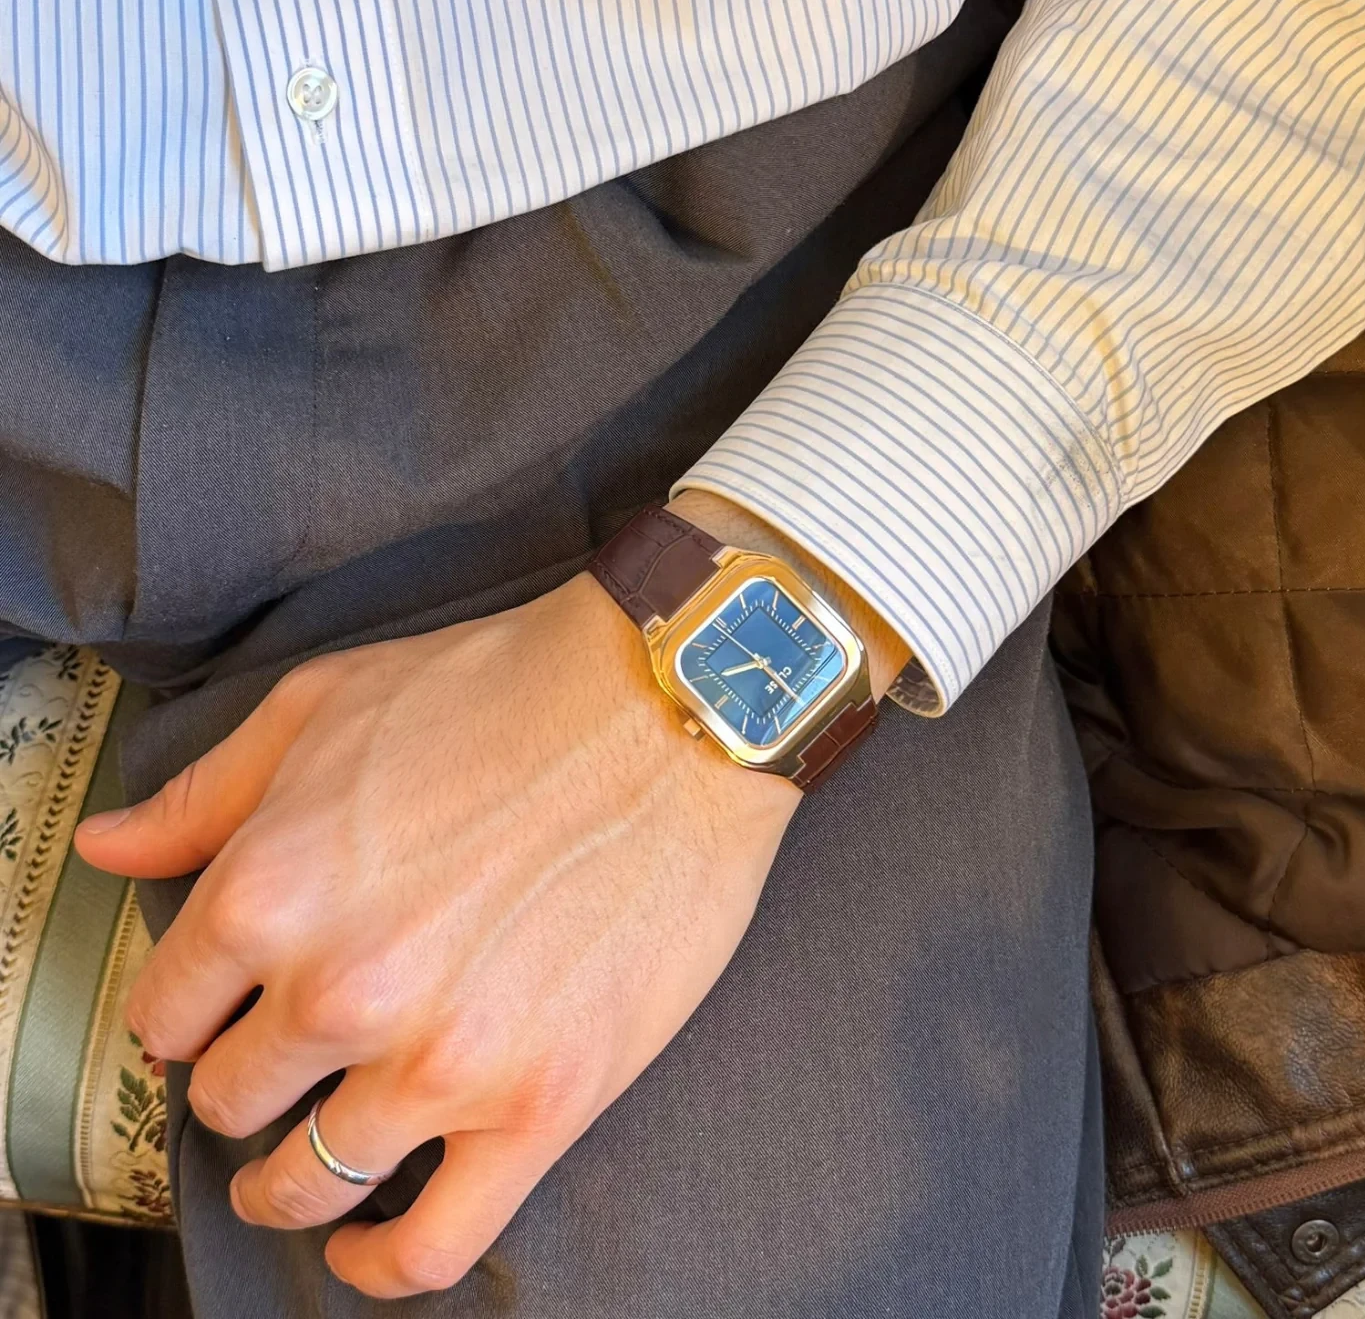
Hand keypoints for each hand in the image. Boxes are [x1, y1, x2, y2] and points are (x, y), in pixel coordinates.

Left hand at [75, 567, 799, 1298]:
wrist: (667, 713)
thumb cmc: (502, 693)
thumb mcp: (326, 706)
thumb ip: (204, 795)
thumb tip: (107, 850)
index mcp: (271, 892)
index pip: (166, 1011)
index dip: (185, 1011)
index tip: (214, 1012)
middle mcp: (340, 992)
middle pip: (232, 1098)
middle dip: (245, 1079)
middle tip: (283, 1058)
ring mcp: (441, 1061)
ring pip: (308, 1184)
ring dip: (287, 1182)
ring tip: (300, 1163)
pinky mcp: (541, 1105)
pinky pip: (429, 1248)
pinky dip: (380, 1268)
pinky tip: (367, 1248)